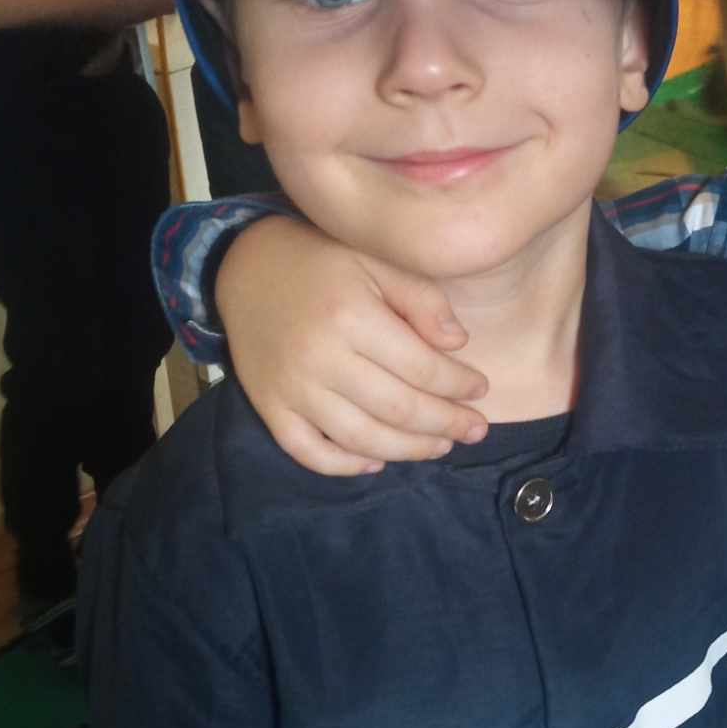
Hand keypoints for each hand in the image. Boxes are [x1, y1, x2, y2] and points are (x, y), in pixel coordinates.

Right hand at [217, 215, 490, 474]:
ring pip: (361, 438)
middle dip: (446, 424)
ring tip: (440, 446)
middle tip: (474, 430)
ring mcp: (291, 389)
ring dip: (409, 451)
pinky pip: (309, 453)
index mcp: (352, 316)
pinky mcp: (269, 407)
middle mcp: (320, 358)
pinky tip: (377, 461)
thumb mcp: (377, 261)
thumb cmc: (322, 261)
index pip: (421, 367)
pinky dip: (346, 466)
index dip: (458, 384)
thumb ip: (422, 299)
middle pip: (398, 409)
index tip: (480, 390)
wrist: (245, 266)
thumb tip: (459, 344)